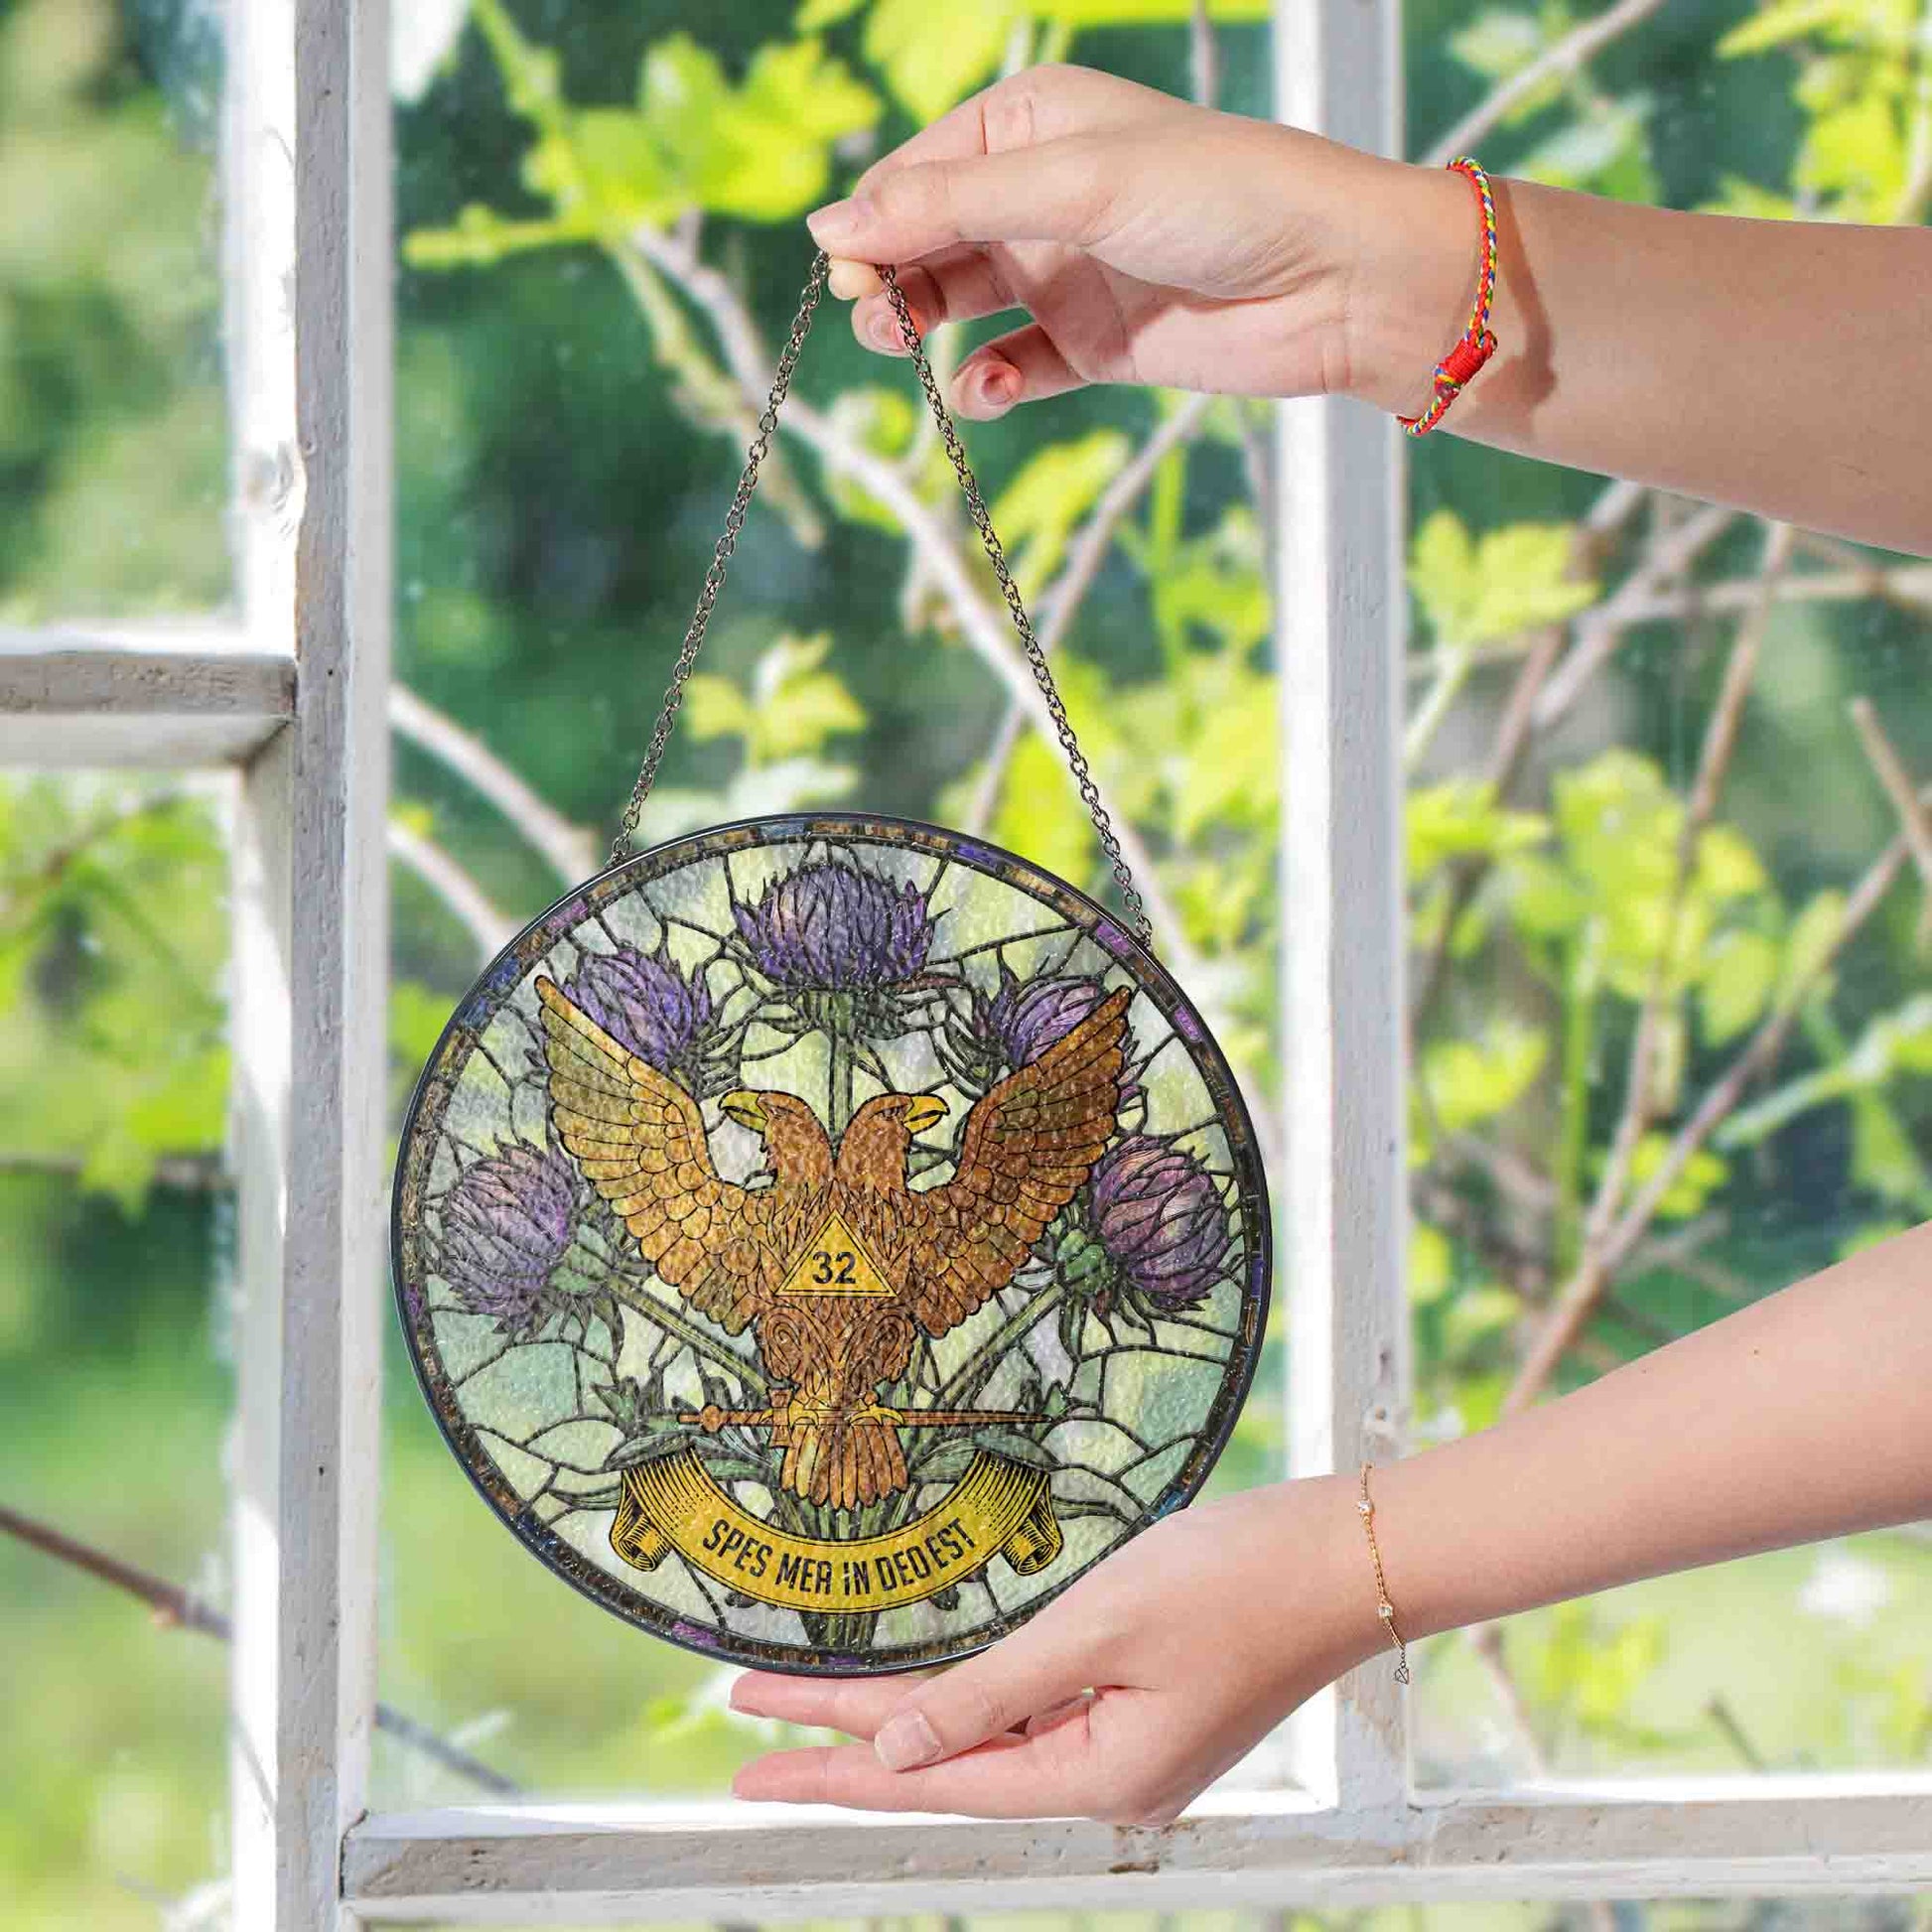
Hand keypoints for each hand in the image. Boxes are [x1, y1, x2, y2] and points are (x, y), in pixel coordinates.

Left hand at [728, 1474, 1381, 1822]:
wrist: (1350, 1555)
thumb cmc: (1234, 1578)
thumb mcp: (1097, 1626)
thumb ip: (991, 1690)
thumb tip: (898, 1749)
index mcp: (1099, 1778)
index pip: (930, 1774)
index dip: (831, 1754)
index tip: (744, 1750)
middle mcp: (1110, 1782)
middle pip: (949, 1766)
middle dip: (847, 1745)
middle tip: (746, 1737)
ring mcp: (1132, 1749)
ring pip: (988, 1741)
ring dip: (904, 1723)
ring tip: (814, 1713)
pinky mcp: (1148, 1710)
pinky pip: (1033, 1715)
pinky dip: (970, 1701)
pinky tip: (930, 1692)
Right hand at [804, 63, 1462, 421]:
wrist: (1336, 283)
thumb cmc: (1222, 198)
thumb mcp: (1076, 184)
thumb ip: (949, 205)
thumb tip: (829, 230)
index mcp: (1030, 124)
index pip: (916, 172)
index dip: (873, 221)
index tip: (849, 271)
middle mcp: (1038, 196)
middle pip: (923, 240)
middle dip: (888, 279)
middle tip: (877, 319)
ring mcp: (1063, 273)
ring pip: (954, 304)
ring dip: (919, 329)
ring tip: (908, 349)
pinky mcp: (1090, 346)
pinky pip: (1009, 368)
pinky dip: (985, 383)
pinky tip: (987, 389)